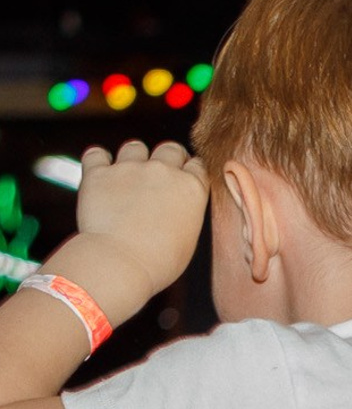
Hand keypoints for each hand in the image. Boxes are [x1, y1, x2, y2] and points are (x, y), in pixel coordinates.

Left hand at [63, 142, 207, 324]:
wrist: (120, 261)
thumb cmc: (158, 260)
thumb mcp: (189, 237)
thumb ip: (186, 211)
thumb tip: (176, 206)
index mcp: (191, 188)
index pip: (197, 165)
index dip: (190, 171)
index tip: (185, 179)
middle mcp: (162, 171)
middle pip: (170, 148)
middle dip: (167, 158)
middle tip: (159, 176)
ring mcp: (129, 168)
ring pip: (135, 147)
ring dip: (134, 158)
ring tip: (129, 176)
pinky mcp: (98, 172)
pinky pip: (96, 154)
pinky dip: (98, 160)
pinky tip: (102, 172)